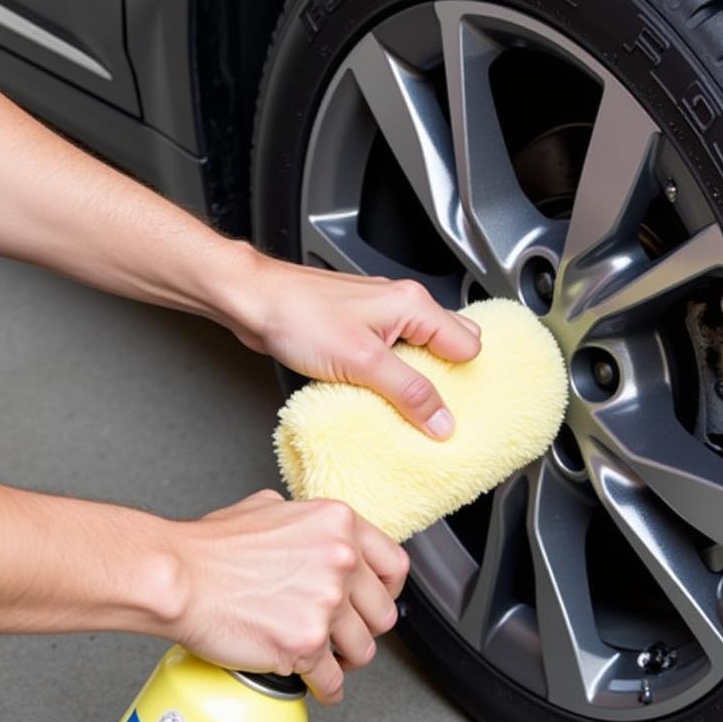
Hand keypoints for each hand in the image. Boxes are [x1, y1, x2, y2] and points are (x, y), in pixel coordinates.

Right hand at [163, 490, 408, 704]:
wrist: (178, 577)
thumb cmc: (211, 546)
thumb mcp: (267, 507)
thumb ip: (304, 520)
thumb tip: (312, 533)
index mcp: (338, 524)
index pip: (395, 564)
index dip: (386, 590)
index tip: (376, 601)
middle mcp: (340, 559)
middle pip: (382, 612)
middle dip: (364, 628)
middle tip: (345, 634)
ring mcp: (326, 602)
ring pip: (363, 650)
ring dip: (345, 660)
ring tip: (327, 659)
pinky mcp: (305, 643)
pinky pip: (332, 680)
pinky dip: (327, 689)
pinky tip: (317, 686)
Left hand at [243, 258, 480, 438]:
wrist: (253, 302)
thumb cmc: (297, 314)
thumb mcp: (362, 362)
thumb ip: (407, 392)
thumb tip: (441, 419)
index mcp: (413, 305)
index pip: (468, 346)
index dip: (465, 380)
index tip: (456, 410)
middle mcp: (401, 305)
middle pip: (449, 346)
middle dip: (447, 380)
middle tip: (434, 411)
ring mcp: (380, 315)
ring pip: (419, 352)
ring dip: (414, 381)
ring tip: (404, 409)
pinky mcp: (358, 328)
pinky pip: (391, 356)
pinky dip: (390, 377)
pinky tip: (377, 396)